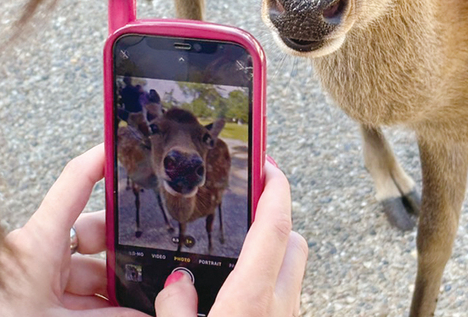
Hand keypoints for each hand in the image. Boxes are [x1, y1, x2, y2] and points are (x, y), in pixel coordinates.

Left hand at [0, 144, 144, 316]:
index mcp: (36, 243)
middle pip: (89, 235)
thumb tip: (152, 314)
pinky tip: (115, 316)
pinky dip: (92, 303)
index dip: (104, 158)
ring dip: (110, 289)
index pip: (76, 182)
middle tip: (149, 273)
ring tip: (136, 307)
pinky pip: (68, 290)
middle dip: (122, 256)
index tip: (129, 145)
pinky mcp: (27, 295)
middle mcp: (32, 251)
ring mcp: (30, 274)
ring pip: (82, 269)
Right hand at [154, 160, 307, 316]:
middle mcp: (279, 306)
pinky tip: (240, 293)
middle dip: (275, 216)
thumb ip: (174, 304)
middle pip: (293, 241)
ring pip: (291, 270)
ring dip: (273, 251)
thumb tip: (178, 284)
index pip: (275, 226)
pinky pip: (283, 295)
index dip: (275, 187)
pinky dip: (268, 281)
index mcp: (252, 299)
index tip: (267, 164)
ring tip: (239, 249)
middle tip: (249, 204)